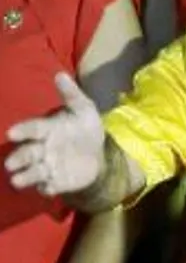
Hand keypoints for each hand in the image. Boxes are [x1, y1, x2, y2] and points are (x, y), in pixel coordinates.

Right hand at [4, 73, 107, 196]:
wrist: (98, 153)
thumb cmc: (84, 128)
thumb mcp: (84, 109)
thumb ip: (71, 95)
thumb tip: (60, 74)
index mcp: (46, 129)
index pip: (32, 129)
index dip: (22, 131)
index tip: (11, 133)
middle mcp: (42, 148)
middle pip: (26, 154)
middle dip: (18, 158)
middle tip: (10, 164)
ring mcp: (48, 166)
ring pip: (32, 172)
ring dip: (25, 176)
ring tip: (17, 180)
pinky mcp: (56, 181)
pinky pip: (49, 186)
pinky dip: (47, 188)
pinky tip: (48, 188)